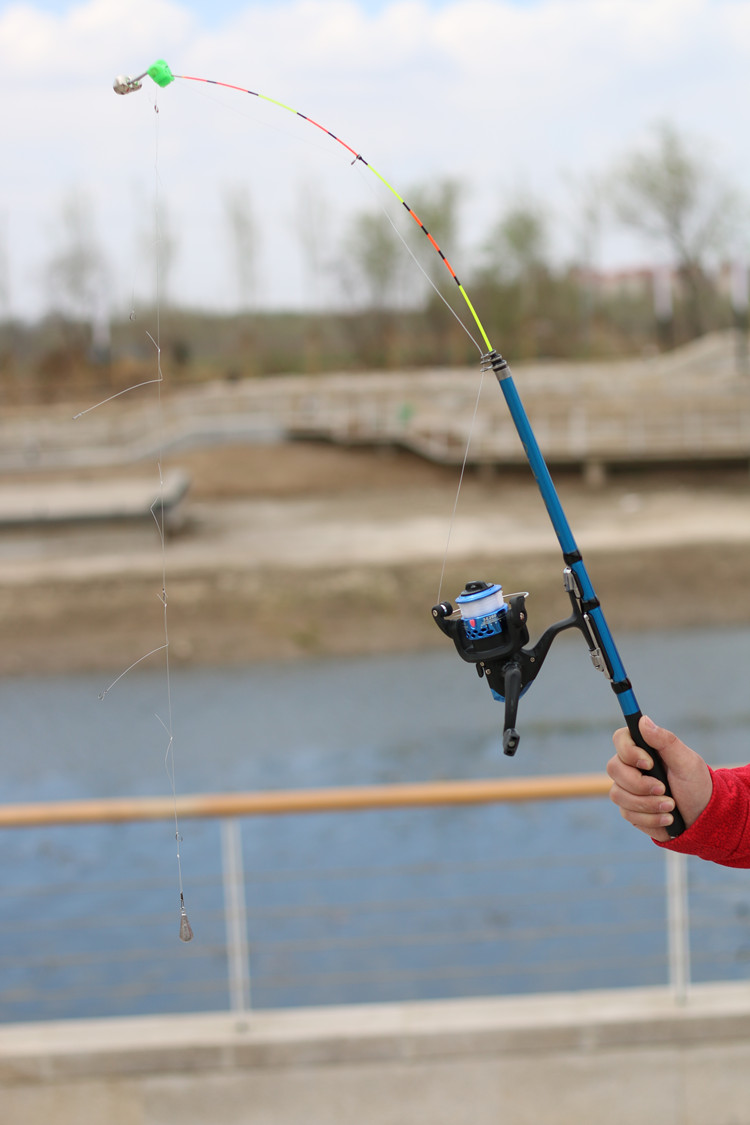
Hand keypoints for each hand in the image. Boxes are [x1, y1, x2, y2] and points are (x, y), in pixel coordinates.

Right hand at [607, 715, 711, 841]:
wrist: (702, 818)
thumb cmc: (695, 785)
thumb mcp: (686, 762)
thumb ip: (665, 741)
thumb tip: (644, 721)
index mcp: (644, 749)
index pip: (620, 739)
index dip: (629, 751)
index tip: (649, 764)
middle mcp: (630, 766)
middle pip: (614, 768)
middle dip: (640, 784)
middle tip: (663, 789)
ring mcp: (627, 788)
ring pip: (618, 794)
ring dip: (648, 804)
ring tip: (671, 806)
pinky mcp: (629, 809)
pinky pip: (627, 814)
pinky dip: (650, 819)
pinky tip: (667, 818)